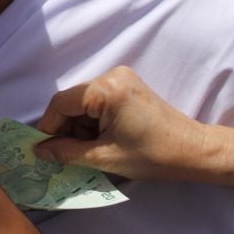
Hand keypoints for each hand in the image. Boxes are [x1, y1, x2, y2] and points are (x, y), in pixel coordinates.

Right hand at [34, 67, 207, 179]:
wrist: (194, 151)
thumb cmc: (153, 156)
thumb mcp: (104, 157)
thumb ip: (67, 152)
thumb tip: (39, 151)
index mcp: (105, 89)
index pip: (61, 103)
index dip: (49, 128)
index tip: (45, 151)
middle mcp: (112, 76)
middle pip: (72, 101)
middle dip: (67, 129)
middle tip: (68, 156)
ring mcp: (122, 78)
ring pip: (84, 103)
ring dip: (81, 127)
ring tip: (93, 151)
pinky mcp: (129, 86)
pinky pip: (99, 101)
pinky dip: (94, 121)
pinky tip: (103, 141)